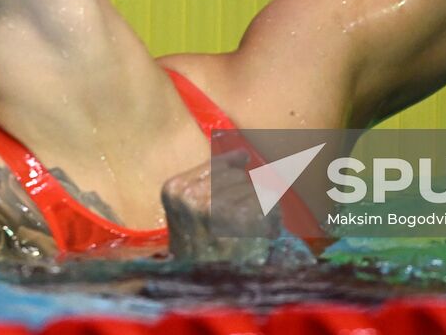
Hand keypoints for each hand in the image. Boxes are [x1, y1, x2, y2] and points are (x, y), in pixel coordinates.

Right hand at [161, 150, 278, 263]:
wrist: (210, 291)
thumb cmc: (200, 252)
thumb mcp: (189, 213)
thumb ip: (210, 181)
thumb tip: (242, 154)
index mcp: (175, 190)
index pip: (216, 166)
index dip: (232, 173)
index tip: (237, 186)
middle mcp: (192, 196)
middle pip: (237, 177)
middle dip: (243, 198)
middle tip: (235, 228)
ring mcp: (217, 207)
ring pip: (254, 188)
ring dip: (256, 208)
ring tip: (244, 235)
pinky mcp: (244, 218)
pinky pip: (268, 201)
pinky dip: (270, 218)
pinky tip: (258, 237)